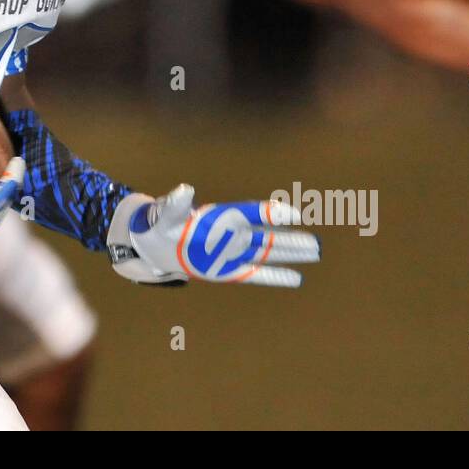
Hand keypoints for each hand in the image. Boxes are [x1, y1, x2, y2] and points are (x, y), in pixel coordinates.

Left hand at [108, 185, 318, 285]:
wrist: (151, 244)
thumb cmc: (158, 223)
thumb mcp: (165, 213)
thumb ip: (176, 203)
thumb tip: (185, 190)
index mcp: (221, 217)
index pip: (252, 214)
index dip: (272, 214)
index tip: (293, 215)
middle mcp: (232, 234)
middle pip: (268, 236)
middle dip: (291, 240)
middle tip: (317, 242)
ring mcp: (231, 253)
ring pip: (267, 253)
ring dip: (290, 254)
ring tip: (315, 252)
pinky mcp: (227, 270)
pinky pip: (255, 273)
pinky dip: (274, 275)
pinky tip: (296, 278)